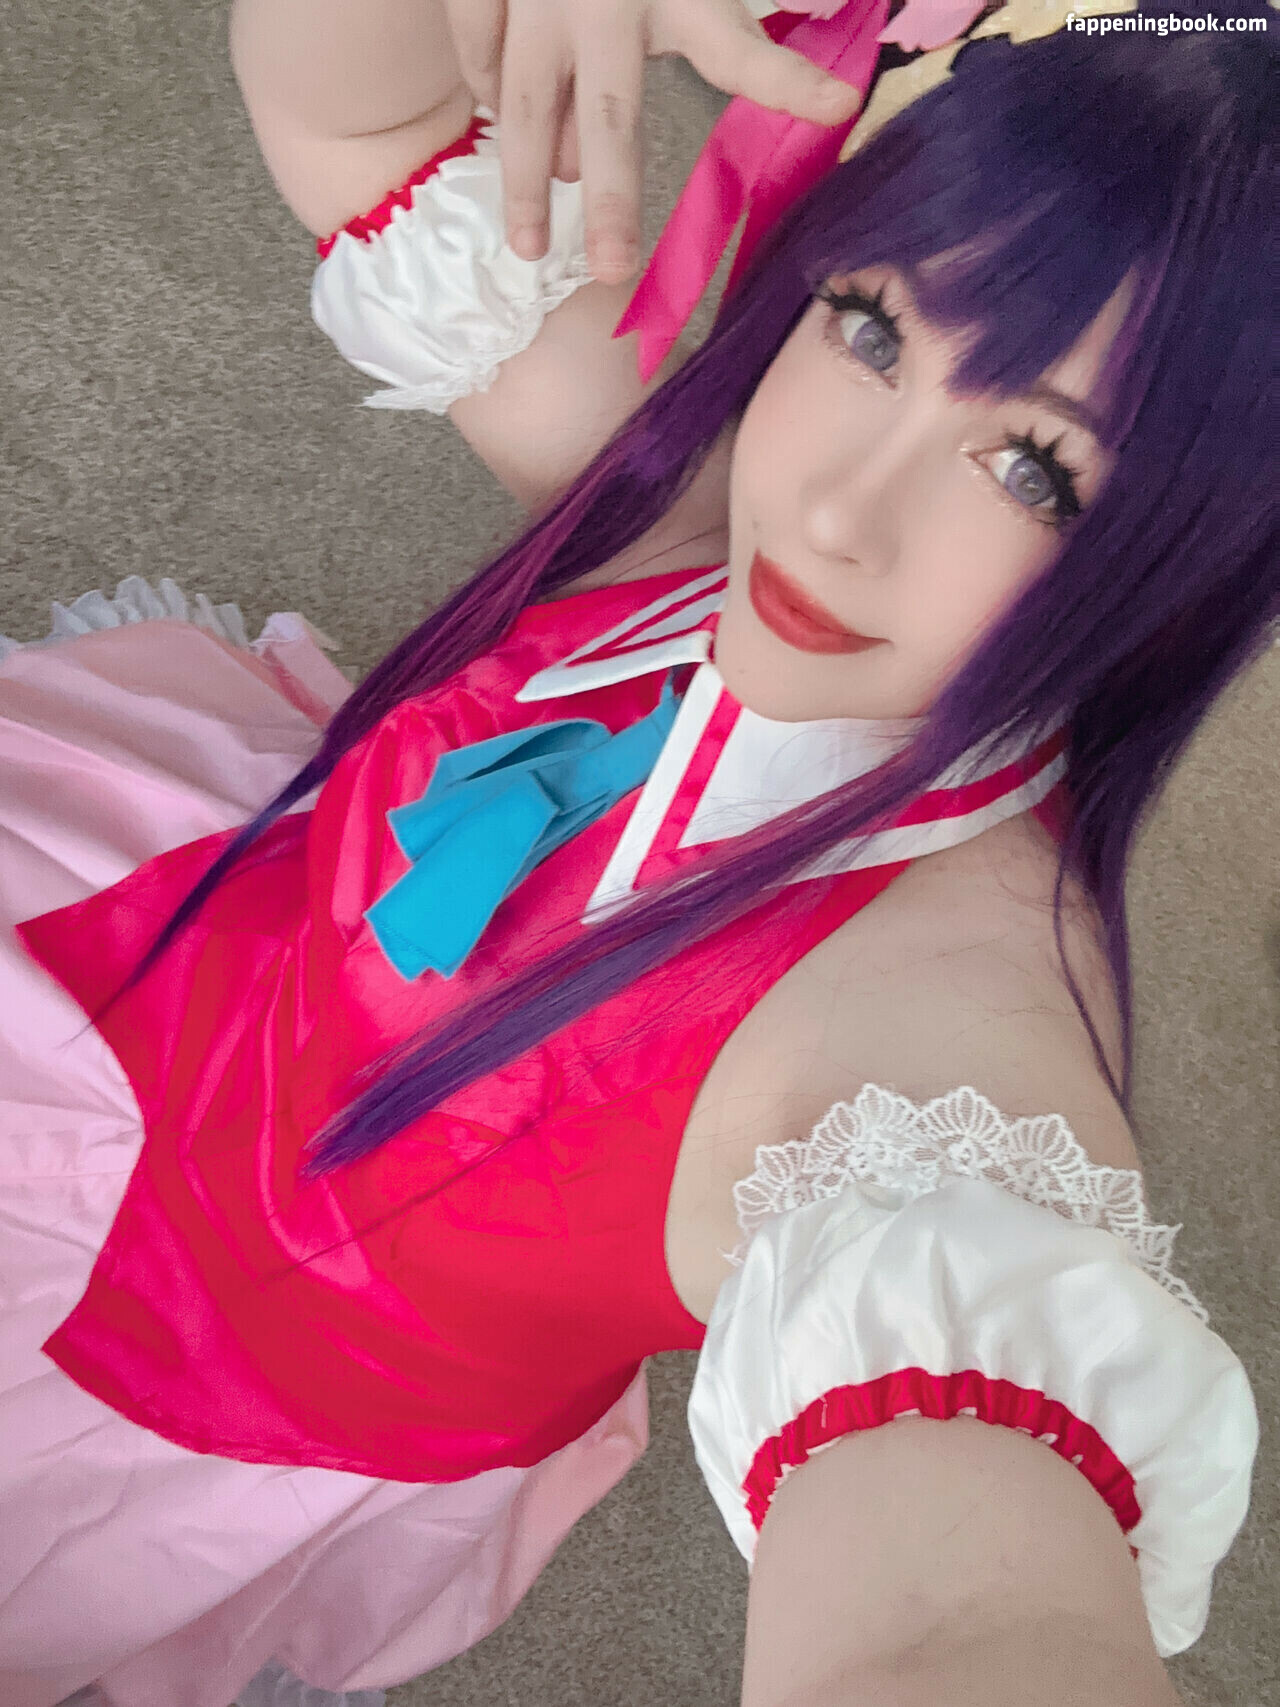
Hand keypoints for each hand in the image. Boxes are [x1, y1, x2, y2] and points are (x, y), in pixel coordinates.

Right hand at [441, 0, 861, 283]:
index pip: (735, 48)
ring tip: (527, 246)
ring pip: (528, 98)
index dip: (787, 80)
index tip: (838, 105)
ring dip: (523, 182)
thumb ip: (643, 52)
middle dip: (611, 199)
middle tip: (612, 270)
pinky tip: (502, 122)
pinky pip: (480, 49)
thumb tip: (574, 162)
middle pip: (611, 113)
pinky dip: (489, 91)